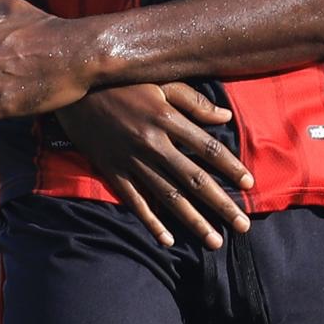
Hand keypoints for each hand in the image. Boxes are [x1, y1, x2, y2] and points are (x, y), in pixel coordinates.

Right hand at [54, 83, 249, 246]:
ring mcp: (131, 161)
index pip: (207, 149)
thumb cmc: (123, 81)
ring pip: (169, 197)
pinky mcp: (112, 171)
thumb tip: (225, 119)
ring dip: (194, 221)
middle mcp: (152, 144)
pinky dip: (151, 222)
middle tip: (243, 226)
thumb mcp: (161, 82)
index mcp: (167, 119)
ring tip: (215, 241)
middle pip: (194, 180)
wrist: (74, 89)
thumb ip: (193, 102)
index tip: (249, 185)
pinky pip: (135, 201)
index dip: (230, 168)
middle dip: (221, 205)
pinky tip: (168, 240)